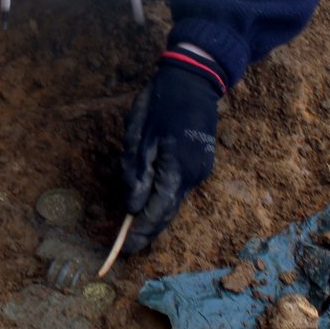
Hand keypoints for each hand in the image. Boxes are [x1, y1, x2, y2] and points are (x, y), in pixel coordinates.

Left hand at [121, 47, 227, 253]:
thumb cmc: (161, 102)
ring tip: (137, 228)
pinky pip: (180, 186)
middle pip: (169, 210)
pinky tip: (152, 201)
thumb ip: (136, 170)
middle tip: (130, 247)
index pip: (157, 209)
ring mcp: (201, 168)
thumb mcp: (140, 132)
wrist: (194, 79)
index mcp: (176, 167)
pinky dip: (166, 196)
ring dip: (157, 213)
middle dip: (150, 229)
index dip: (142, 230)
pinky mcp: (202, 162)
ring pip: (175, 199)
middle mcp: (194, 173)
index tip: (128, 249)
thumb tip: (132, 205)